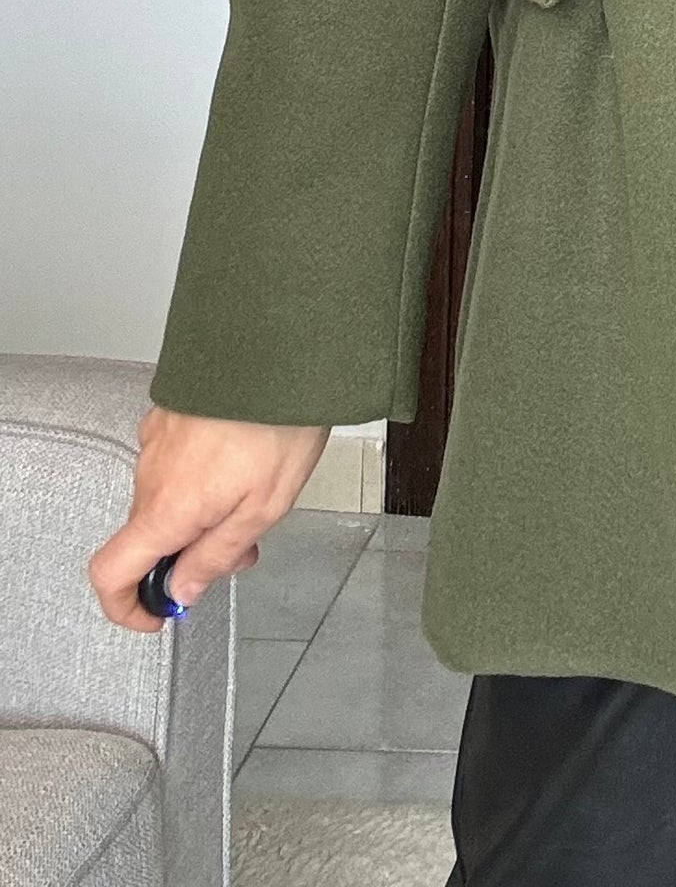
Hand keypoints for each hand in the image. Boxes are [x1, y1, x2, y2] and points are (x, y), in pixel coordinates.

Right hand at [89, 405, 330, 630]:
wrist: (280, 344)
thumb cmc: (279, 422)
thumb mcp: (264, 507)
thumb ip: (216, 555)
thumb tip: (181, 592)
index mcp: (167, 507)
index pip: (111, 574)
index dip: (126, 607)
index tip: (157, 613)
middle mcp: (150, 474)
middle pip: (150, 537)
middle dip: (191, 553)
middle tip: (245, 545)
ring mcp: (156, 440)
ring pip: (165, 498)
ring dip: (200, 511)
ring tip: (257, 492)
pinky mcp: (168, 414)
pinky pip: (173, 462)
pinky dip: (198, 476)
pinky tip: (241, 458)